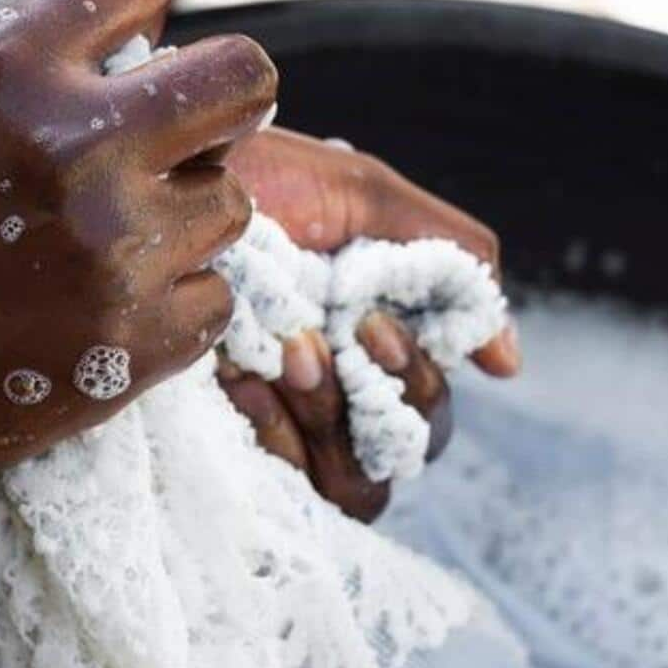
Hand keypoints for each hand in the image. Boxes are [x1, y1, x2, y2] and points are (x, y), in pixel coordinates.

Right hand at [0, 0, 274, 484]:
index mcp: (11, 66)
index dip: (137, 6)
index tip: (126, 42)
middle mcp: (80, 148)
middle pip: (244, 81)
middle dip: (220, 96)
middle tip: (188, 127)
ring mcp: (115, 253)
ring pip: (232, 202)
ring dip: (187, 211)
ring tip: (129, 233)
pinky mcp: (132, 346)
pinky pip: (215, 300)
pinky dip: (176, 302)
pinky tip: (119, 303)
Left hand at [220, 127, 518, 519]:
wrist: (161, 177)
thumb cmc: (258, 178)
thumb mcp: (363, 198)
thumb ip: (449, 264)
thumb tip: (507, 363)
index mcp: (369, 345)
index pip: (427, 413)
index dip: (419, 384)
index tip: (376, 330)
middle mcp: (331, 396)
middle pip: (402, 457)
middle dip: (378, 398)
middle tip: (332, 340)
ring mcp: (278, 426)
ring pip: (354, 486)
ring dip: (328, 417)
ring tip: (286, 356)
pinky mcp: (223, 444)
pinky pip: (287, 489)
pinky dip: (274, 433)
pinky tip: (240, 378)